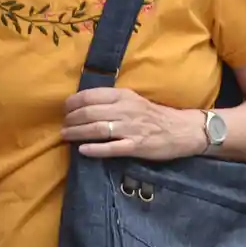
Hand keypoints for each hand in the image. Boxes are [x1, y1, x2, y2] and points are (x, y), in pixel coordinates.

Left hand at [61, 87, 205, 159]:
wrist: (182, 130)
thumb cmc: (154, 115)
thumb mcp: (133, 100)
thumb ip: (112, 101)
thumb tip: (85, 104)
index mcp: (123, 96)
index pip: (90, 96)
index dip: (73, 103)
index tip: (64, 110)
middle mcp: (125, 110)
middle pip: (89, 113)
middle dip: (71, 120)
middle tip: (63, 126)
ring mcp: (130, 129)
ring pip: (96, 129)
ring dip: (77, 133)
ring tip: (66, 136)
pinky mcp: (136, 146)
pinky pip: (111, 148)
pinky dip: (95, 149)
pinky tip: (83, 150)